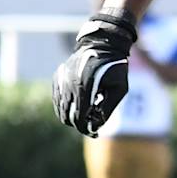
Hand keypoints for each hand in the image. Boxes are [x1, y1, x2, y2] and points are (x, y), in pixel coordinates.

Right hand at [52, 10, 137, 135]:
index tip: (95, 133)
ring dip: (71, 117)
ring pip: (60, 109)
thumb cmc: (115, 68)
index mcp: (84, 88)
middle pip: (66, 117)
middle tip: (91, 126)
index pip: (79, 118)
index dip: (86, 129)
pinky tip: (78, 106)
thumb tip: (96, 126)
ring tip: (86, 115)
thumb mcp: (119, 89)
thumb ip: (107, 109)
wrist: (103, 44)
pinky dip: (65, 107)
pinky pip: (57, 99)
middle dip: (79, 125)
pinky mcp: (58, 78)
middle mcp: (68, 85)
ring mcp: (61, 81)